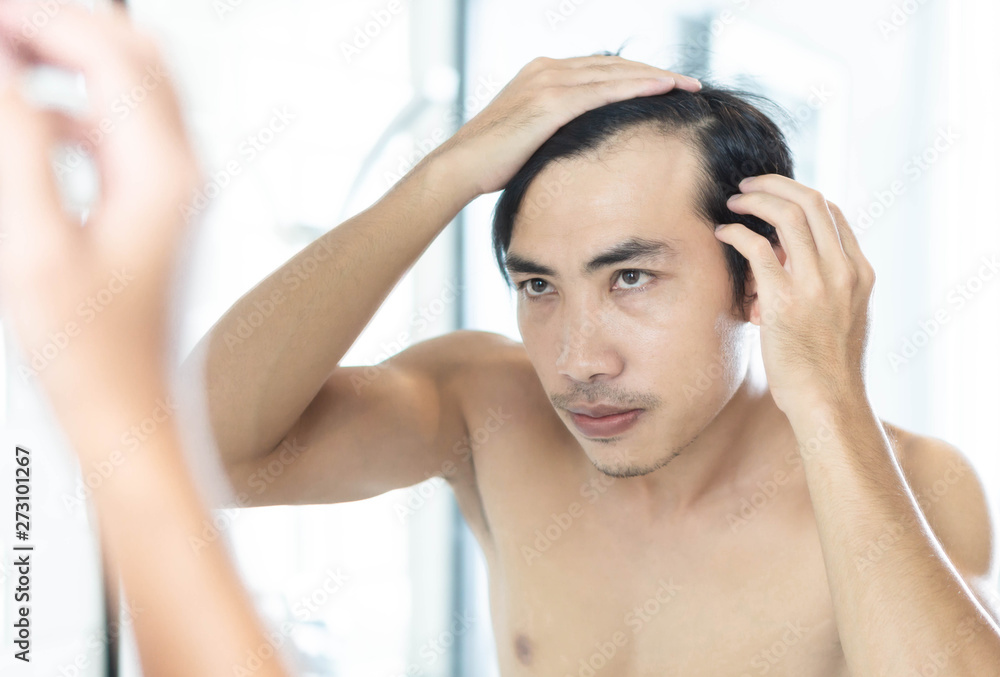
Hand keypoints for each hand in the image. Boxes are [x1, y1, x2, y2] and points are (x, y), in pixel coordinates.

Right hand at [0, 2, 200, 433]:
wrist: (130, 409)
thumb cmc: (91, 352)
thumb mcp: (34, 245)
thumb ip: (19, 146)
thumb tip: (6, 75)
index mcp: (161, 172)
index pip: (108, 54)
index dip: (40, 20)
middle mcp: (180, 172)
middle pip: (132, 58)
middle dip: (61, 28)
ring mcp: (173, 190)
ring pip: (129, 91)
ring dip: (68, 60)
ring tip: (4, 56)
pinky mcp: (155, 209)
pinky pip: (117, 132)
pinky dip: (72, 106)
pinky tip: (30, 121)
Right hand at [433, 54, 700, 197]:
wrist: (459, 167)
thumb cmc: (491, 163)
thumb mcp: (529, 138)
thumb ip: (556, 131)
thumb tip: (581, 148)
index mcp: (542, 74)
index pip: (601, 69)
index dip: (636, 75)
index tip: (666, 85)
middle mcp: (547, 69)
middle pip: (614, 64)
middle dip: (654, 71)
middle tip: (688, 82)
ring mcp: (548, 82)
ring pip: (614, 72)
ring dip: (655, 76)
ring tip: (686, 84)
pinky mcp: (549, 102)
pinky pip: (603, 90)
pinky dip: (636, 85)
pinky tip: (662, 87)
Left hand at [714, 175, 875, 415]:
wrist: (830, 404)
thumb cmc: (827, 367)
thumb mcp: (842, 317)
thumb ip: (825, 285)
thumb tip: (785, 259)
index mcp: (860, 273)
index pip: (832, 213)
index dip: (798, 195)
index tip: (773, 195)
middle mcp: (843, 272)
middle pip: (811, 203)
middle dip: (775, 185)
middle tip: (747, 186)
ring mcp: (817, 285)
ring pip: (786, 216)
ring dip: (755, 201)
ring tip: (733, 203)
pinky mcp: (784, 302)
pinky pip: (756, 249)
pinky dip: (736, 233)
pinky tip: (723, 234)